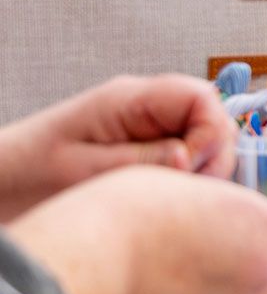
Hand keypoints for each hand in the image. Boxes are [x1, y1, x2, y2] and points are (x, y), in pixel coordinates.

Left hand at [0, 75, 236, 220]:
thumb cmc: (27, 175)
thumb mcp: (84, 171)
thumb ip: (142, 160)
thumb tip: (191, 157)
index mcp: (129, 99)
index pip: (201, 98)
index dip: (212, 133)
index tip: (193, 169)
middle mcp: (144, 107)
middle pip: (210, 117)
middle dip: (211, 155)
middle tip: (189, 190)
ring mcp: (146, 126)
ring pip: (202, 137)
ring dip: (201, 168)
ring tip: (175, 196)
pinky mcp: (144, 146)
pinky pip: (185, 153)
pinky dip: (187, 176)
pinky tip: (168, 195)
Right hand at [10, 166, 266, 293]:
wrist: (84, 265)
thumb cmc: (129, 210)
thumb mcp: (181, 184)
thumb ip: (216, 207)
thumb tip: (214, 218)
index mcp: (263, 228)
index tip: (242, 226)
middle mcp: (256, 275)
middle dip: (244, 264)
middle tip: (201, 247)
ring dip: (212, 290)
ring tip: (165, 269)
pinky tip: (147, 293)